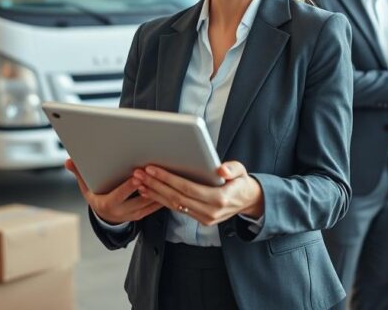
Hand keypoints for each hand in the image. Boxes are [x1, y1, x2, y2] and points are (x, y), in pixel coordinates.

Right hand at [65, 159, 161, 224]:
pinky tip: (168, 185)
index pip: (119, 195)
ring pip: (150, 203)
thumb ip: (79, 173)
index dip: (128, 186)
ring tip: (165, 176)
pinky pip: (155, 207)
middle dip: (147, 185)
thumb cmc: (97, 196)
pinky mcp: (143, 215)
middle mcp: (121, 212)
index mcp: (107, 204)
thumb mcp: (86, 187)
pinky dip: (162, 197)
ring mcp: (134, 215)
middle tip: (155, 171)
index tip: (136, 176)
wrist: (106, 217)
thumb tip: (68, 161)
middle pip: (138, 199)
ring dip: (158, 190)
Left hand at [135, 161, 263, 225]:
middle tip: (139, 174)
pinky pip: (177, 209)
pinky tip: (150, 192)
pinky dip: (162, 201)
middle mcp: (210, 212)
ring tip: (139, 183)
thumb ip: (232, 169)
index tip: (152, 169)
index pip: (187, 188)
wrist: (248, 201)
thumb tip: (221, 170)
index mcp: (219, 199)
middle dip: (156, 185)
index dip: (168, 179)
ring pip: (174, 206)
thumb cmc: (242, 182)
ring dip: (155, 194)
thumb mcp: (242, 171)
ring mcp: (204, 218)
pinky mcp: (200, 219)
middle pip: (176, 198)